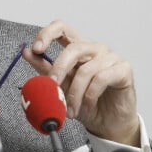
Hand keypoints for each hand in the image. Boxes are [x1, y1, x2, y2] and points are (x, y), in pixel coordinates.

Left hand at [22, 20, 139, 145]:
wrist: (108, 123)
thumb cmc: (86, 102)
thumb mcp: (61, 86)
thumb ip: (45, 69)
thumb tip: (27, 52)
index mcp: (77, 47)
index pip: (61, 28)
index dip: (47, 34)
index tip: (36, 49)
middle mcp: (94, 48)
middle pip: (73, 48)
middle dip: (59, 68)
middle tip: (52, 85)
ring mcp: (110, 57)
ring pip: (86, 70)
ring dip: (74, 94)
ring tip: (70, 109)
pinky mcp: (123, 69)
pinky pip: (101, 78)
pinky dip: (89, 96)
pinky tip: (86, 106)